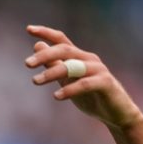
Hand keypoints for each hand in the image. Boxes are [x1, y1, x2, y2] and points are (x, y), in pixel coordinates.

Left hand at [25, 25, 141, 128]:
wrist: (115, 114)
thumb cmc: (90, 96)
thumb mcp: (67, 80)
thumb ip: (54, 65)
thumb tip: (37, 46)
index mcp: (79, 57)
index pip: (61, 40)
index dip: (46, 32)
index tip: (29, 29)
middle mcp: (88, 59)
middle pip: (65, 50)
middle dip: (45, 55)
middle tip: (27, 63)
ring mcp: (98, 70)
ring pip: (73, 67)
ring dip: (52, 72)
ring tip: (35, 81)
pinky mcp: (106, 83)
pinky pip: (85, 83)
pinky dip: (70, 89)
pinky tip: (56, 96)